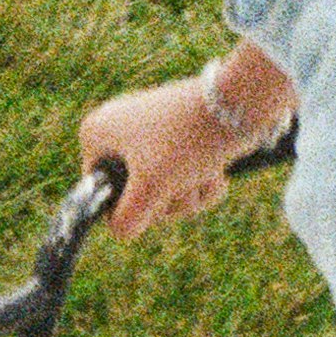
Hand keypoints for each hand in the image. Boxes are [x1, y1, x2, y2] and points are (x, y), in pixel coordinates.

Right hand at [79, 70, 261, 241]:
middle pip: (137, 196)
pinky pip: (185, 179)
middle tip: (183, 183)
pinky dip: (204, 183)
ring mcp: (151, 135)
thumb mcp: (151, 188)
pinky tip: (218, 172)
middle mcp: (118, 131)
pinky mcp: (181, 139)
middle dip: (169, 200)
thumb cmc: (186, 140)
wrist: (239, 105)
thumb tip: (121, 231)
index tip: (153, 195)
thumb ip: (128, 219)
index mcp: (96, 133)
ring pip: (166, 192)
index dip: (130, 206)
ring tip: (204, 173)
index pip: (101, 193)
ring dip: (191, 194)